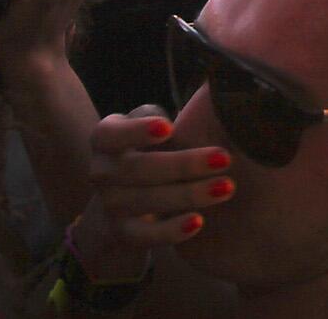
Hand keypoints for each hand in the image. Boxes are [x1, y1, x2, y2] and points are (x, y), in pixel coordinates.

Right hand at [79, 106, 234, 261]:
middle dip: (184, 164)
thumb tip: (205, 91)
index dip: (137, 131)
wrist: (118, 206)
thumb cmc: (146, 152)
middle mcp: (101, 172)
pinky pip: (145, 236)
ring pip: (146, 201)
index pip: (111, 134)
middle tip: (225, 158)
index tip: (170, 128)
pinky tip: (199, 222)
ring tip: (226, 187)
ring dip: (188, 195)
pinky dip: (171, 231)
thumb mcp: (146, 130)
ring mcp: (109, 205)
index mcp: (105, 140)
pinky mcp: (121, 234)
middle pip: (138, 169)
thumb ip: (160, 117)